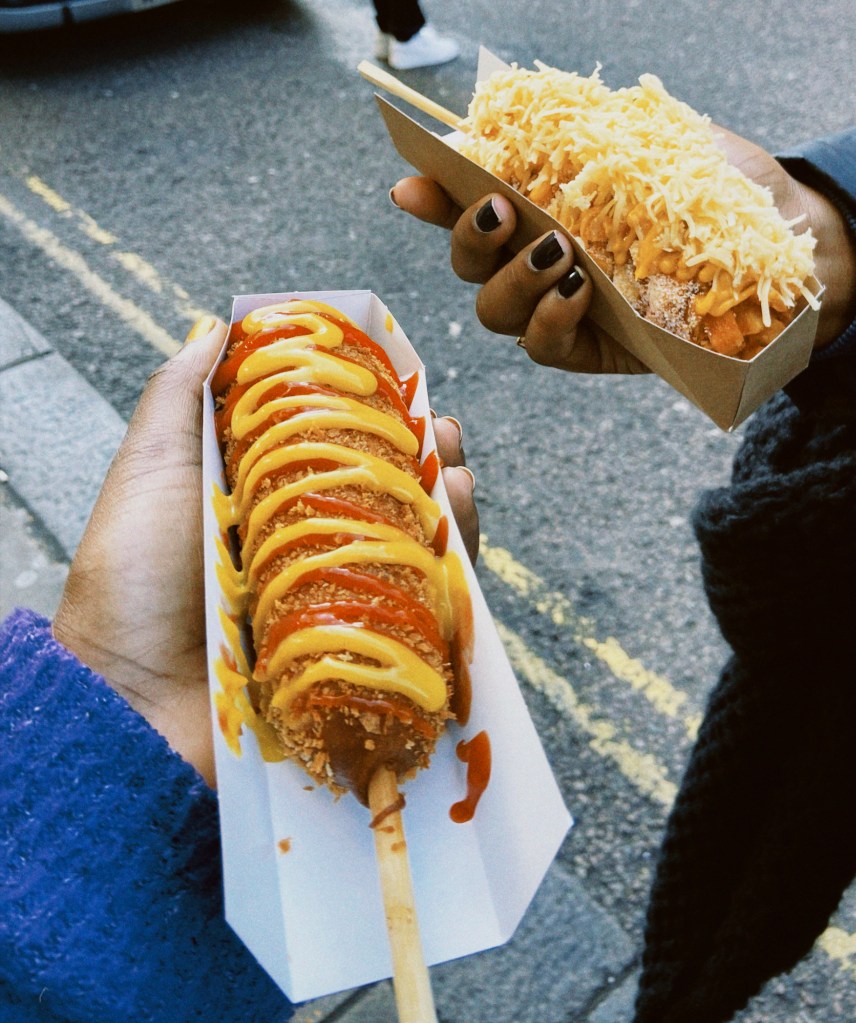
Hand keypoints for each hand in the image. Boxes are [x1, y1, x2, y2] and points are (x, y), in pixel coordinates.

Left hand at [53, 318, 478, 785]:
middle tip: (440, 431)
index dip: (372, 412)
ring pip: (412, 543)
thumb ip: (178, 399)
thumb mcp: (150, 474)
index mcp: (263, 501)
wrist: (131, 704)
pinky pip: (423, 607)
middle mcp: (307, 546)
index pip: (333, 444)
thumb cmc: (131, 587)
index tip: (400, 382)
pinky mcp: (362, 650)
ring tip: (454, 474)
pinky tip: (459, 530)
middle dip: (421, 454)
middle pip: (383, 491)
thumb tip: (217, 324)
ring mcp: (338, 599)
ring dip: (446, 503)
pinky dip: (454, 568)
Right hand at [391, 126, 855, 358]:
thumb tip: (533, 111)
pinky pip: (542, 346)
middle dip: (468, 238)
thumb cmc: (720, 189)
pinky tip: (580, 292)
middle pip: (468, 264)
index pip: (469, 201)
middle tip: (502, 210)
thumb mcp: (659, 141)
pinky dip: (550, 319)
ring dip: (511, 280)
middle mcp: (538, 260)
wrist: (784, 247)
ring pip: (493, 310)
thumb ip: (594, 131)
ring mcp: (559, 309)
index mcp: (542, 205)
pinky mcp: (587, 350)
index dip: (432, 195)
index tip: (410, 183)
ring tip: (558, 252)